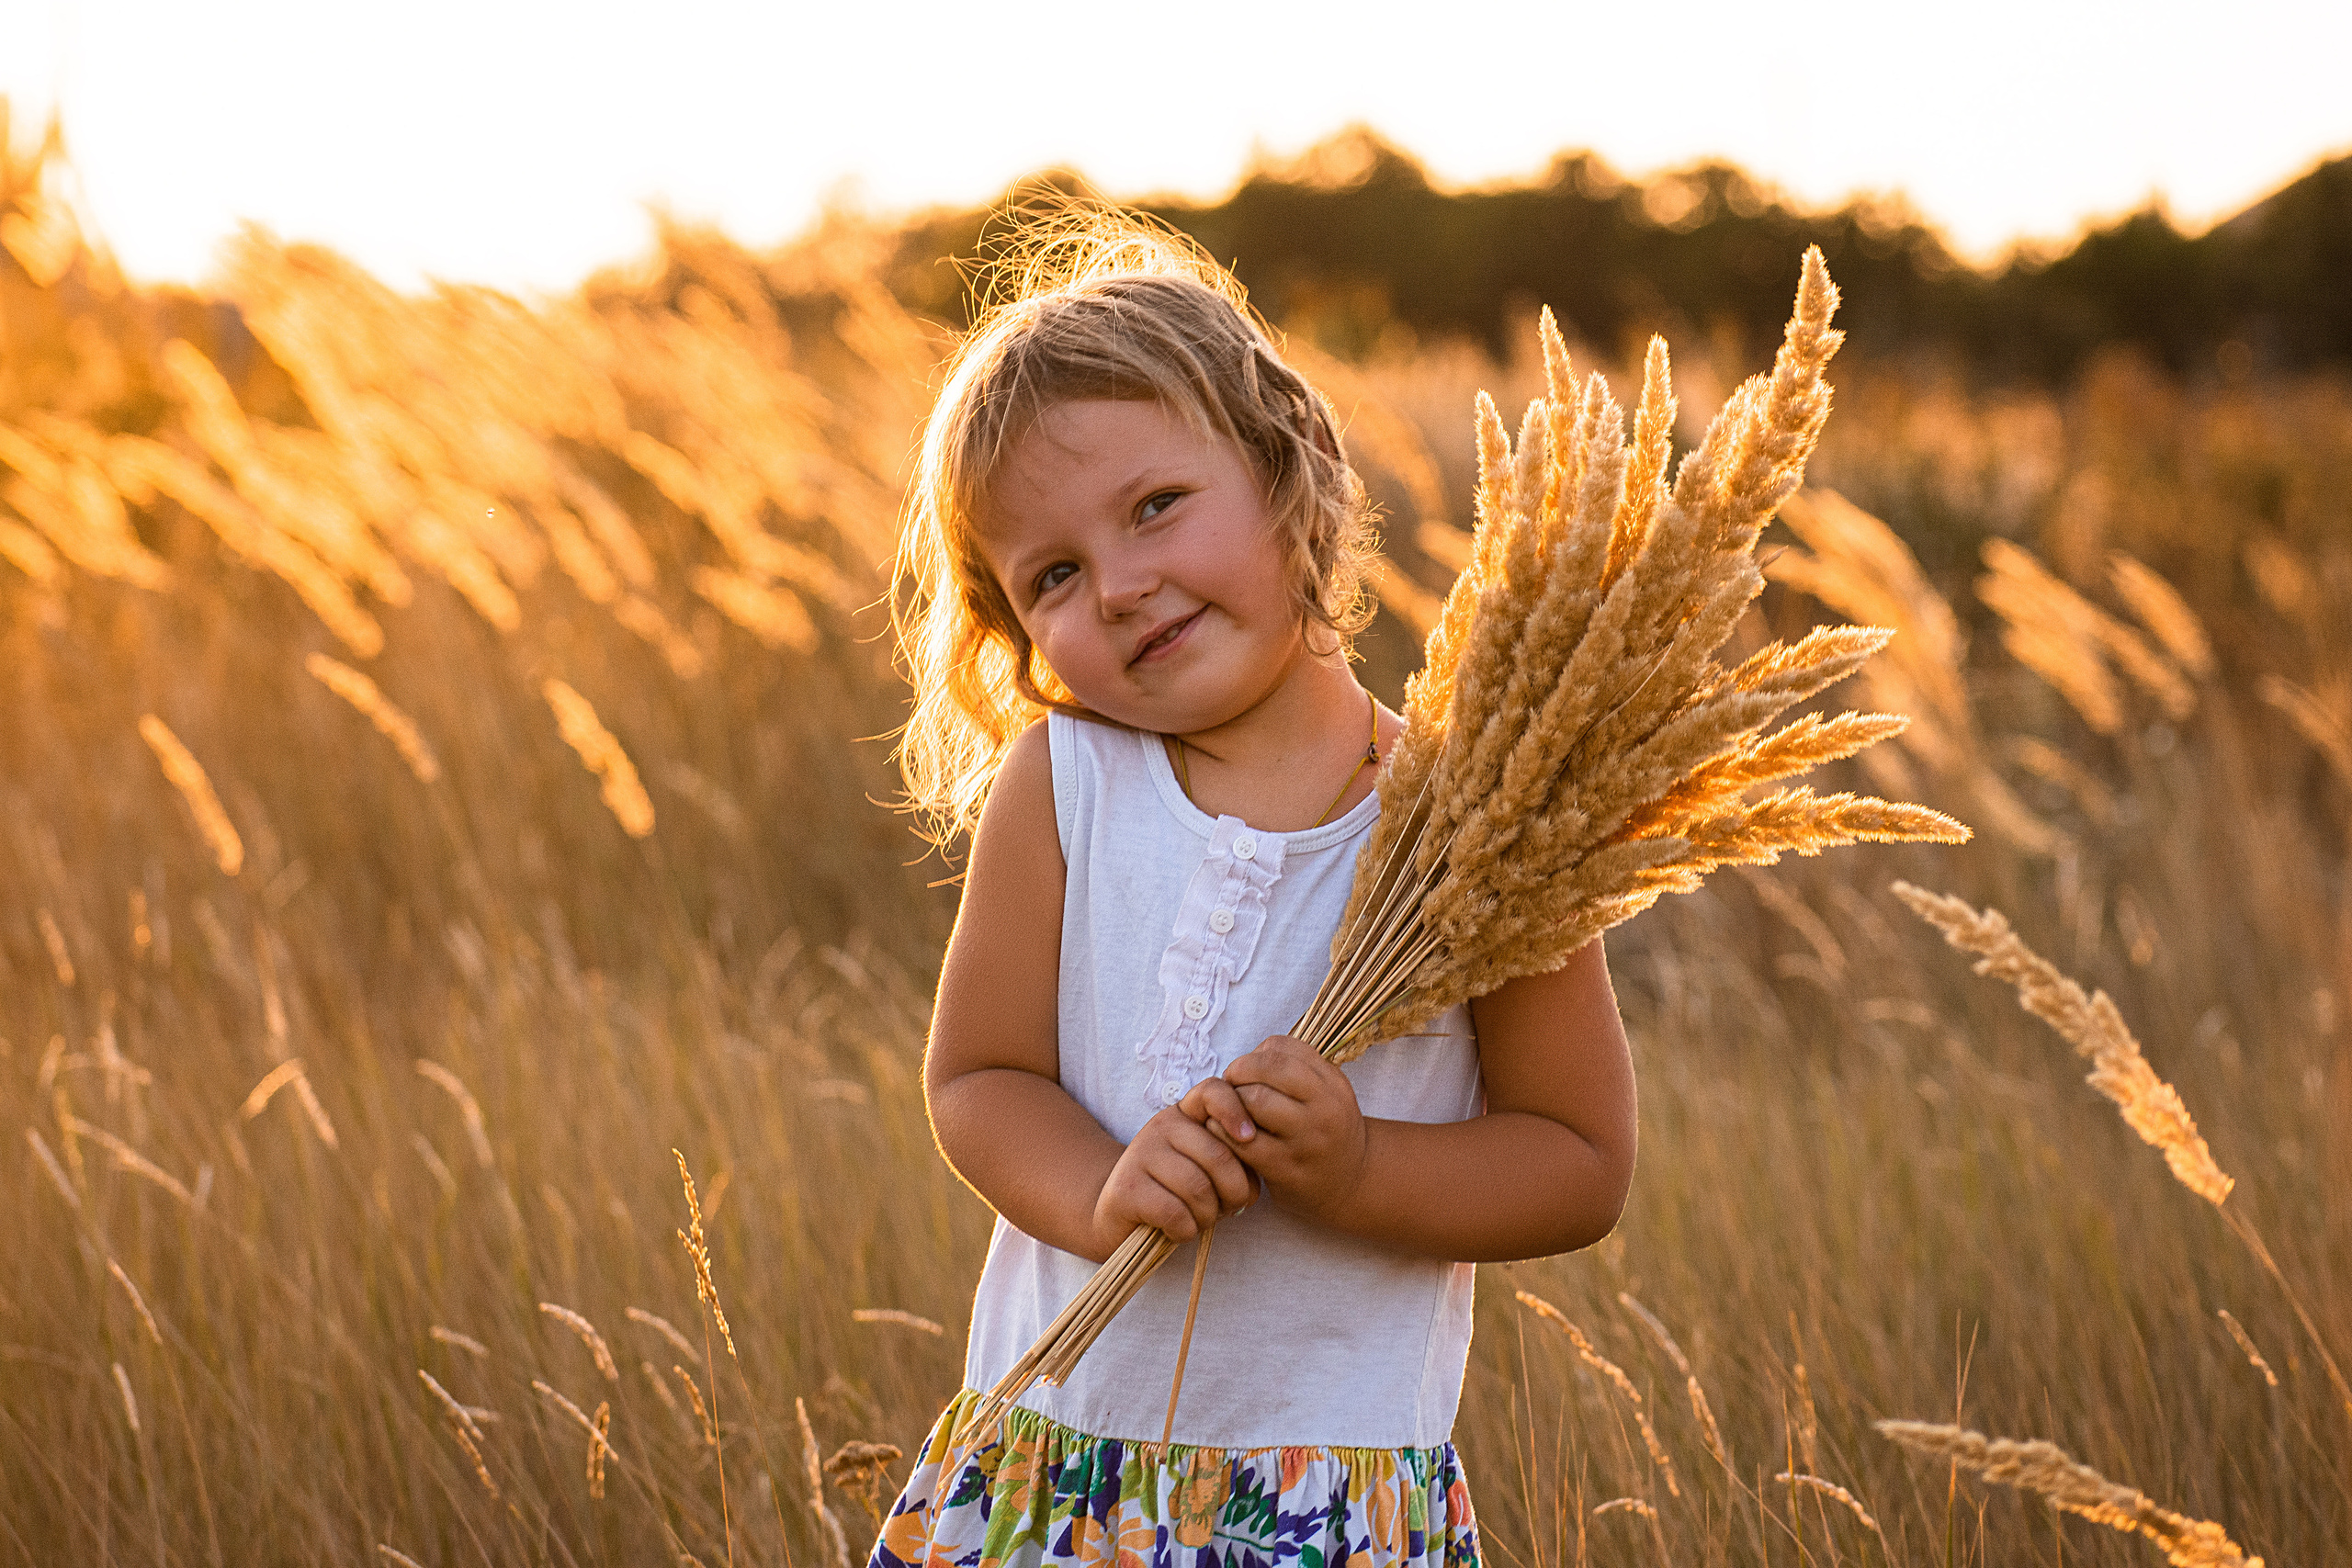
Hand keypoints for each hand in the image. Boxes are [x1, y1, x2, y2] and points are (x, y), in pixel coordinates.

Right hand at [1092, 1104, 1255, 1250]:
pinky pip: (1175, 1212)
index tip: (1249, 1137)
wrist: (1120, 1216)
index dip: (1236, 1110)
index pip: (1212, 1091)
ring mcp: (1140, 1155)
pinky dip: (1186, 1230)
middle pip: (1218, 1155)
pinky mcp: (1127, 1189)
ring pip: (1198, 1188)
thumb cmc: (1177, 1193)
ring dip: (1209, 1216)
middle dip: (1234, 1193)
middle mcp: (1160, 1126)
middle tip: (1229, 1208)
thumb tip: (1250, 1185)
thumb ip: (1235, 1165)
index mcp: (1185, 1114)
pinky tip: (1179, 1230)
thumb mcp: (1208, 1170)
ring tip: (1201, 1220)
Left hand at [1185, 1035, 1366, 1226]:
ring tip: (1230, 1109)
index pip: (1284, 1048)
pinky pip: (1243, 1141)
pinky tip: (1223, 1131)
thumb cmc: (1325, 1130)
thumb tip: (1248, 1059)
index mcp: (1333, 1084)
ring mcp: (1306, 1141)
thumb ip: (1295, 1069)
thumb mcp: (1326, 1093)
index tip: (1247, 1070)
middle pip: (1268, 1069)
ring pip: (1255, 1101)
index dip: (1255, 1054)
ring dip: (1231, 1100)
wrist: (1348, 1182)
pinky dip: (1223, 1130)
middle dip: (1239, 1071)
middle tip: (1231, 1085)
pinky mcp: (1285, 1169)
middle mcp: (1325, 1110)